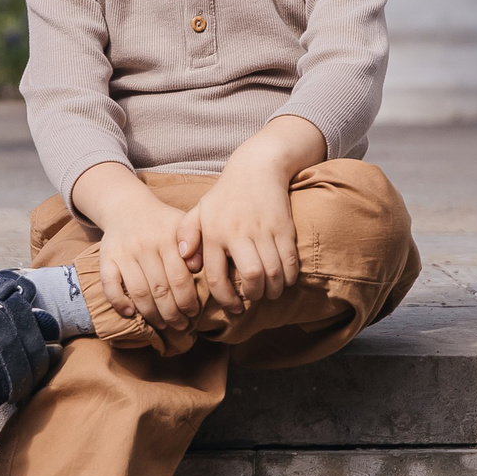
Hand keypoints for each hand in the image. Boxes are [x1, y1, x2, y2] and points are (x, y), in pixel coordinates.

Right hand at [71, 163, 201, 327]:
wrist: (126, 206)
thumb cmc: (162, 221)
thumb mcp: (184, 223)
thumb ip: (196, 242)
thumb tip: (199, 267)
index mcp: (168, 237)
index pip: (180, 278)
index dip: (188, 301)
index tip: (193, 314)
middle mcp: (145, 245)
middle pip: (160, 289)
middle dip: (173, 314)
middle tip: (181, 326)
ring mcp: (124, 252)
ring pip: (138, 292)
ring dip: (151, 314)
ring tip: (162, 325)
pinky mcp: (106, 257)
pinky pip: (109, 284)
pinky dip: (118, 301)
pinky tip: (129, 313)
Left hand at [179, 167, 298, 313]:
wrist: (257, 167)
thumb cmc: (226, 195)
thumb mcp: (200, 210)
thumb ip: (187, 234)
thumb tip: (185, 261)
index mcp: (214, 233)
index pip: (217, 278)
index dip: (227, 300)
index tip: (234, 308)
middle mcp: (237, 232)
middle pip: (251, 276)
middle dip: (255, 295)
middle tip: (254, 298)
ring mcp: (263, 229)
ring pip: (273, 271)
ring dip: (274, 288)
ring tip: (270, 292)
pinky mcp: (283, 226)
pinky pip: (291, 260)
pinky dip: (290, 276)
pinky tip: (285, 279)